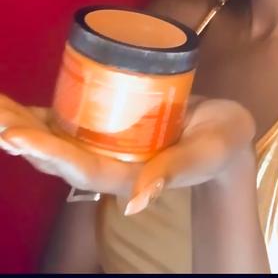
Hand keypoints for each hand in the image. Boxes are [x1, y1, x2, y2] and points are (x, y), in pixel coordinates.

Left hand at [0, 93, 255, 211]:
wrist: (223, 133)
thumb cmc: (221, 143)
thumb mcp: (205, 154)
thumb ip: (174, 173)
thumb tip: (136, 203)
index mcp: (129, 175)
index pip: (79, 167)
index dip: (46, 152)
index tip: (13, 136)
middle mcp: (109, 164)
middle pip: (55, 154)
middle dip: (21, 135)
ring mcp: (104, 146)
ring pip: (52, 139)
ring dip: (20, 124)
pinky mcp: (105, 127)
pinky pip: (65, 122)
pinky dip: (37, 114)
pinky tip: (14, 106)